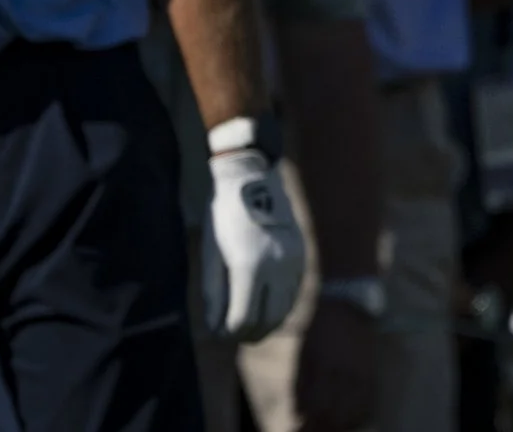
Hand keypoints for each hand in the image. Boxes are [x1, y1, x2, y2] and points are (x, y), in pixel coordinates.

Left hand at [205, 147, 307, 341]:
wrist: (252, 177)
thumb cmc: (224, 216)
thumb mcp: (210, 253)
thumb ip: (213, 293)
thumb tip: (216, 327)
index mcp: (249, 267)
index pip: (242, 319)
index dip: (228, 333)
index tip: (218, 334)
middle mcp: (276, 267)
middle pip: (266, 320)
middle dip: (248, 334)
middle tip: (233, 335)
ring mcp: (293, 261)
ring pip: (285, 310)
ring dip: (267, 324)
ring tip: (250, 328)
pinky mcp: (302, 255)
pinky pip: (294, 292)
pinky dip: (281, 306)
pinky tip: (267, 308)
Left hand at [295, 297, 378, 431]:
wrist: (347, 302)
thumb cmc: (319, 328)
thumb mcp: (303, 355)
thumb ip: (301, 386)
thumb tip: (299, 415)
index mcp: (323, 368)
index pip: (316, 410)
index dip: (307, 426)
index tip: (300, 430)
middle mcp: (344, 372)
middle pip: (335, 416)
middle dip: (324, 429)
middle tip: (315, 430)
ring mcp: (361, 372)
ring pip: (354, 412)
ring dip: (342, 426)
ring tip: (333, 428)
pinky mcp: (372, 370)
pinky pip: (369, 401)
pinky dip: (360, 415)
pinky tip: (352, 419)